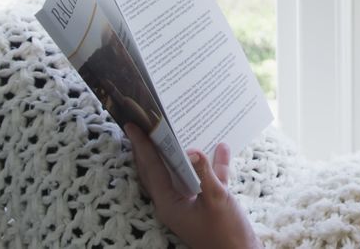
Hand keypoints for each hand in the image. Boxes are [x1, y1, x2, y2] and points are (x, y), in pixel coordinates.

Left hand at [126, 124, 259, 248]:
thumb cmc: (227, 234)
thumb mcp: (217, 200)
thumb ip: (205, 174)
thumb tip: (193, 151)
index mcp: (169, 204)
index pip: (152, 169)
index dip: (142, 146)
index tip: (133, 127)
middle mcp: (175, 202)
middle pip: (159, 170)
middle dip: (152, 148)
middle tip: (144, 125)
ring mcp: (190, 202)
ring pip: (182, 172)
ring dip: (184, 152)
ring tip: (178, 130)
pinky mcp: (206, 203)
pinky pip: (205, 179)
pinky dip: (212, 165)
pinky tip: (222, 148)